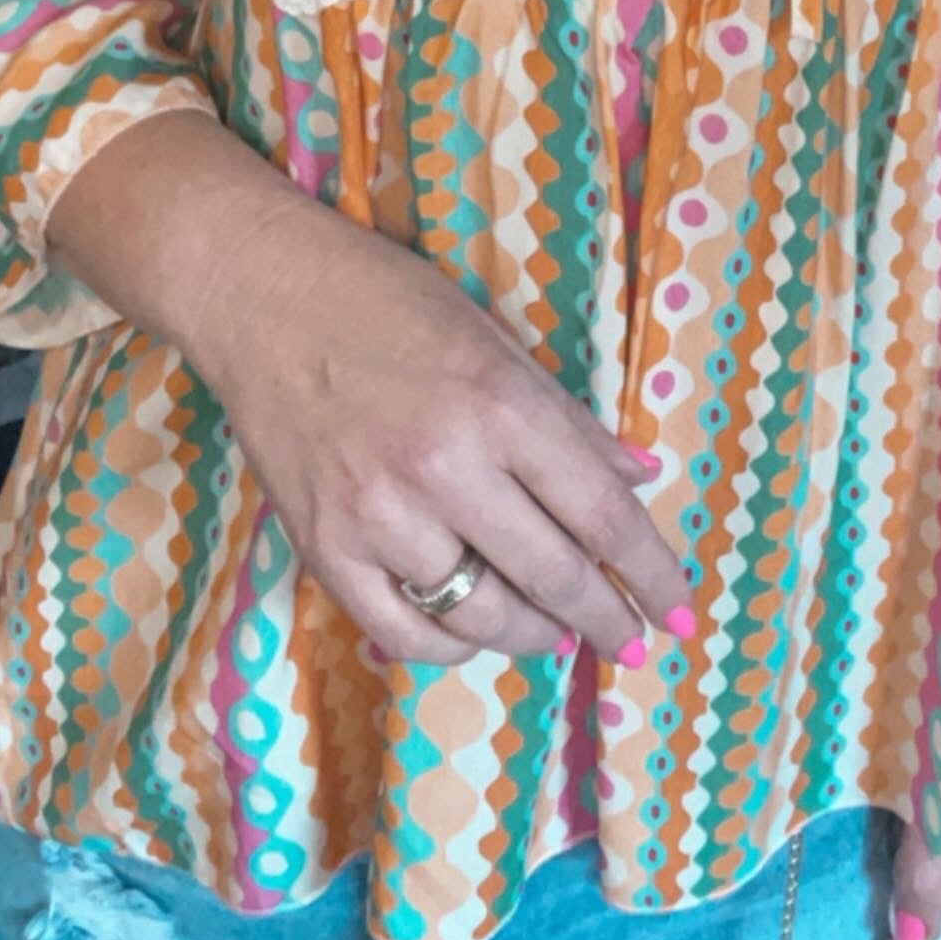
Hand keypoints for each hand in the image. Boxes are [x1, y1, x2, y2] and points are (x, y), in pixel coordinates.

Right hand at [189, 194, 692, 667]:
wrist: (262, 294)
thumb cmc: (388, 301)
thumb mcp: (495, 339)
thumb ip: (567, 419)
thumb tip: (640, 476)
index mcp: (499, 405)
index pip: (601, 511)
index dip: (649, 568)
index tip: (678, 607)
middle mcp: (444, 468)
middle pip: (553, 575)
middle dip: (607, 618)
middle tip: (632, 638)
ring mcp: (378, 515)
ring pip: (481, 616)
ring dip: (534, 635)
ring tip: (556, 631)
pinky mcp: (324, 546)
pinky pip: (401, 632)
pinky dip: (448, 645)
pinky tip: (472, 631)